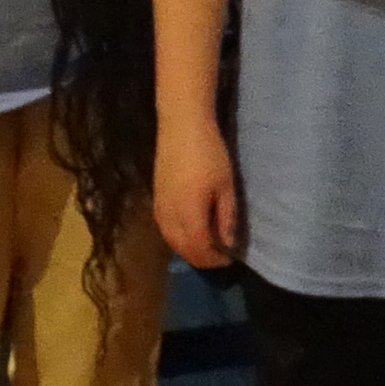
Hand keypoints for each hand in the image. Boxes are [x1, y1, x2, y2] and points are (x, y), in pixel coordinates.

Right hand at [153, 111, 239, 270]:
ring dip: (188, 250)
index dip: (214, 259)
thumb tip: (228, 243)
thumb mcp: (226, 185)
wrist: (181, 126)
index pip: (200, 249)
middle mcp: (169, 215)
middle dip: (201, 258)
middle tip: (219, 256)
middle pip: (183, 249)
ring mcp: (159, 207)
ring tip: (206, 247)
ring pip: (171, 241)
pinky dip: (177, 238)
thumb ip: (226, 217)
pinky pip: (164, 229)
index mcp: (189, 214)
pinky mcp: (155, 198)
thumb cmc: (209, 153)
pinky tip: (189, 232)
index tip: (229, 258)